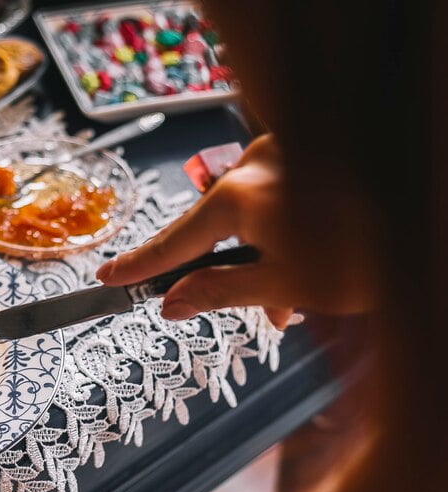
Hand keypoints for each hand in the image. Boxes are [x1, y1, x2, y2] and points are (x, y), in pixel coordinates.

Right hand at [96, 135, 372, 326]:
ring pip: (250, 215)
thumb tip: (171, 303)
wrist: (428, 213)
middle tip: (222, 307)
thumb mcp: (288, 283)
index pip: (173, 241)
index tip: (107, 280)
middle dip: (221, 270)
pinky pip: (277, 199)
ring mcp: (284, 154)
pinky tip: (306, 268)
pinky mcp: (308, 153)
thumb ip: (219, 291)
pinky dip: (281, 233)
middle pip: (214, 226)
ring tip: (287, 302)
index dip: (139, 267)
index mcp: (241, 196)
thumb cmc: (373, 249)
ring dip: (260, 257)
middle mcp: (256, 166)